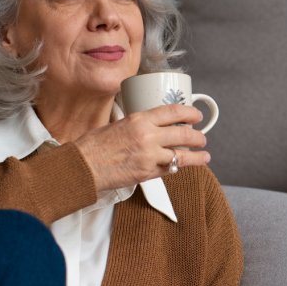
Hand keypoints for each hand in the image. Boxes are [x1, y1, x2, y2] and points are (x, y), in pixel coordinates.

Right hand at [74, 104, 210, 191]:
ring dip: (196, 156)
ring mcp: (149, 156)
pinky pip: (169, 170)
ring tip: (203, 156)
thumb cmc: (94, 145)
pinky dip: (178, 167)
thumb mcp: (118, 124)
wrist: (83, 166)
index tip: (197, 116)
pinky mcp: (147, 173)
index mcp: (139, 119)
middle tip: (202, 138)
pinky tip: (183, 166)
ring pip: (181, 155)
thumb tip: (153, 125)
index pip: (173, 112)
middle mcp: (147, 136)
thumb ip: (138, 124)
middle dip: (198, 137)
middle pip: (183, 134)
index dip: (190, 113)